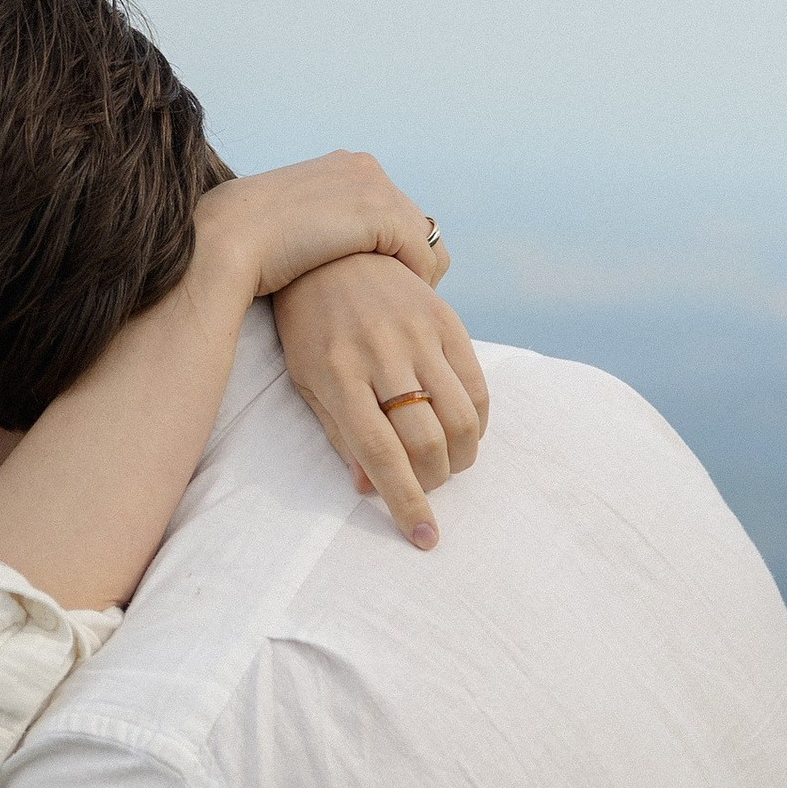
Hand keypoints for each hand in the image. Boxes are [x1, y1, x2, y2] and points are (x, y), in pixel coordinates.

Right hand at [197, 153, 448, 305]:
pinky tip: (393, 305)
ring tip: (398, 307)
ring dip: (414, 273)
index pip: (391, 208)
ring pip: (424, 239)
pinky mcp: (380, 213)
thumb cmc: (249, 245)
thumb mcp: (293, 225)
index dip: (390, 248)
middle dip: (407, 260)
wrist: (228, 240)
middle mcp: (363, 167)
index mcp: (343, 166)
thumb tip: (339, 253)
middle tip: (396, 299)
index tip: (381, 282)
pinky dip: (415, 281)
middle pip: (413, 220)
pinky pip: (423, 254)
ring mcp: (373, 186)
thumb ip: (323, 226)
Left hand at [272, 256, 486, 546]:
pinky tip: (464, 430)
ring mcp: (416, 334)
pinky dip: (478, 420)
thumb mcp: (308, 380)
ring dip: (462, 455)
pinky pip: (478, 383)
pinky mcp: (444, 320)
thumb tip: (368, 489)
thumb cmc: (309, 325)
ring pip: (461, 417)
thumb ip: (339, 434)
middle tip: (429, 488)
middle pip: (427, 441)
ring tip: (449, 463)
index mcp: (337, 376)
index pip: (381, 456)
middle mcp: (380, 355)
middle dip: (435, 481)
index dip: (407, 503)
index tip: (424, 537)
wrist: (331, 251)